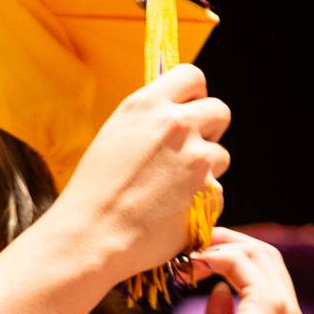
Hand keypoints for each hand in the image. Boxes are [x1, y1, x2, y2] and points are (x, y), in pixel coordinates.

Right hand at [59, 65, 230, 283]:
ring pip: (221, 155)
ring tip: (171, 190)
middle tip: (188, 151)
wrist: (91, 236)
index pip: (192, 76)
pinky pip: (216, 192)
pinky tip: (172, 213)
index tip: (188, 110)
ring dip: (205, 170)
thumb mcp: (114, 137)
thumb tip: (176, 115)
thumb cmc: (93, 192)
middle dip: (209, 130)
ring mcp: (196, 159)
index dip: (195, 95)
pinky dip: (201, 203)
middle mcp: (176, 125)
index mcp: (147, 106)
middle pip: (219, 111)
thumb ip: (149, 121)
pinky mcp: (208, 194)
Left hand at [177, 227, 310, 313]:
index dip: (234, 261)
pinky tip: (192, 264)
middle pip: (267, 258)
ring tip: (188, 249)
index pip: (265, 280)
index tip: (199, 258)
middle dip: (230, 243)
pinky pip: (243, 262)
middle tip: (193, 241)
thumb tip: (214, 296)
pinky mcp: (268, 306)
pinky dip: (217, 255)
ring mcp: (285, 311)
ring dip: (222, 244)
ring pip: (260, 253)